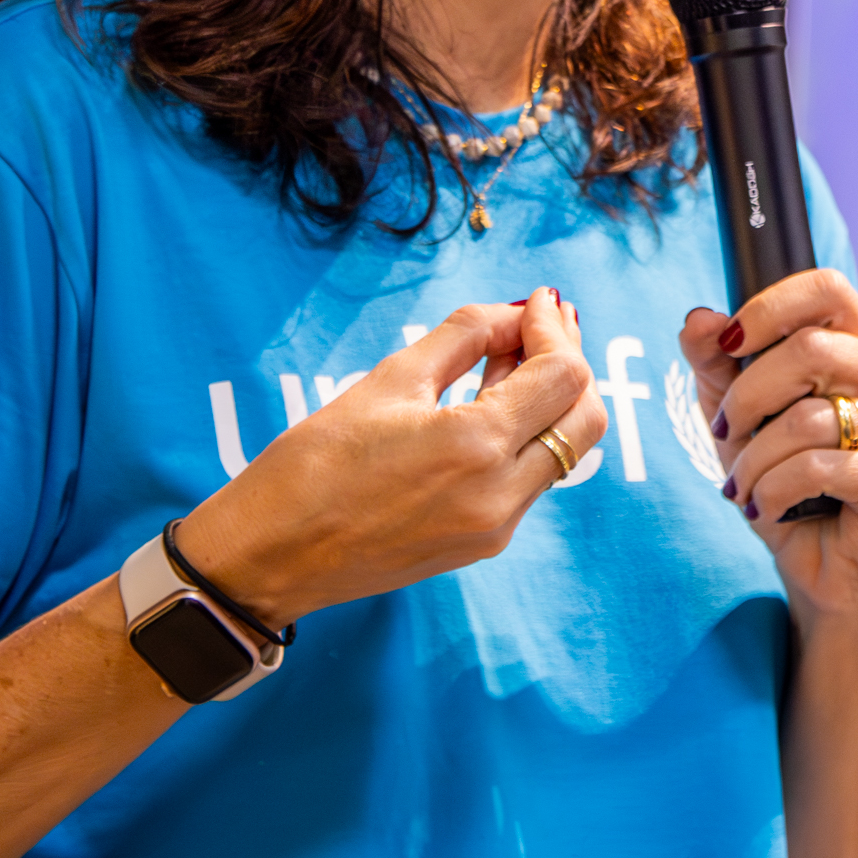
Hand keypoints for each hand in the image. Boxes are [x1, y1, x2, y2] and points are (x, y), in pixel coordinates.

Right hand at [180, 290, 606, 624]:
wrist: (271, 555)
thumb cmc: (313, 464)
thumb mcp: (388, 381)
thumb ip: (463, 336)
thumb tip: (514, 312)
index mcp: (476, 447)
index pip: (564, 376)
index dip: (556, 329)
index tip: (535, 301)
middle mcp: (501, 494)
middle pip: (586, 417)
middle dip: (571, 362)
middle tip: (539, 324)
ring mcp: (497, 527)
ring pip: (564, 451)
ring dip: (551, 399)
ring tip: (511, 354)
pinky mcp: (483, 543)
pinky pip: (531, 478)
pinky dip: (527, 434)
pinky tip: (492, 401)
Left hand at [681, 271, 857, 630]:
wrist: (820, 564)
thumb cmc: (785, 478)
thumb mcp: (738, 414)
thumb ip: (716, 363)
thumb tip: (699, 321)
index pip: (826, 288)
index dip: (768, 308)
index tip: (728, 345)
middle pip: (812, 348)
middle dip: (747, 396)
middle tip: (722, 432)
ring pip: (809, 417)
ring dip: (755, 457)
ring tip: (743, 484)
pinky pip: (819, 467)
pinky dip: (775, 489)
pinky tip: (768, 506)